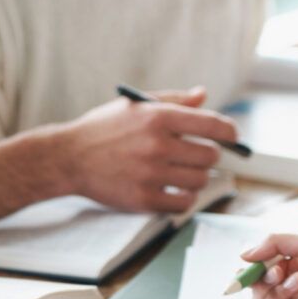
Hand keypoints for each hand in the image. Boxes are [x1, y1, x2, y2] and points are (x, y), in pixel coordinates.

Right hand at [57, 87, 237, 212]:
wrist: (67, 157)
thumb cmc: (103, 129)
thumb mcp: (135, 106)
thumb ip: (173, 100)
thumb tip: (204, 94)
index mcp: (158, 117)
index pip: (214, 125)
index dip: (229, 132)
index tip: (230, 137)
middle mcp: (156, 145)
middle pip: (210, 156)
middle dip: (207, 156)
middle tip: (195, 155)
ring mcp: (150, 174)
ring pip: (199, 181)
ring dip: (195, 178)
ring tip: (180, 172)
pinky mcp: (142, 199)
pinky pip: (183, 204)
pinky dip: (183, 198)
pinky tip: (173, 190)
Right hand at [242, 233, 297, 298]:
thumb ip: (275, 244)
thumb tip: (243, 255)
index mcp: (293, 264)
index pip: (258, 275)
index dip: (250, 274)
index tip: (249, 269)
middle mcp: (297, 286)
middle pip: (259, 297)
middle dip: (264, 286)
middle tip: (280, 272)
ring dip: (278, 297)